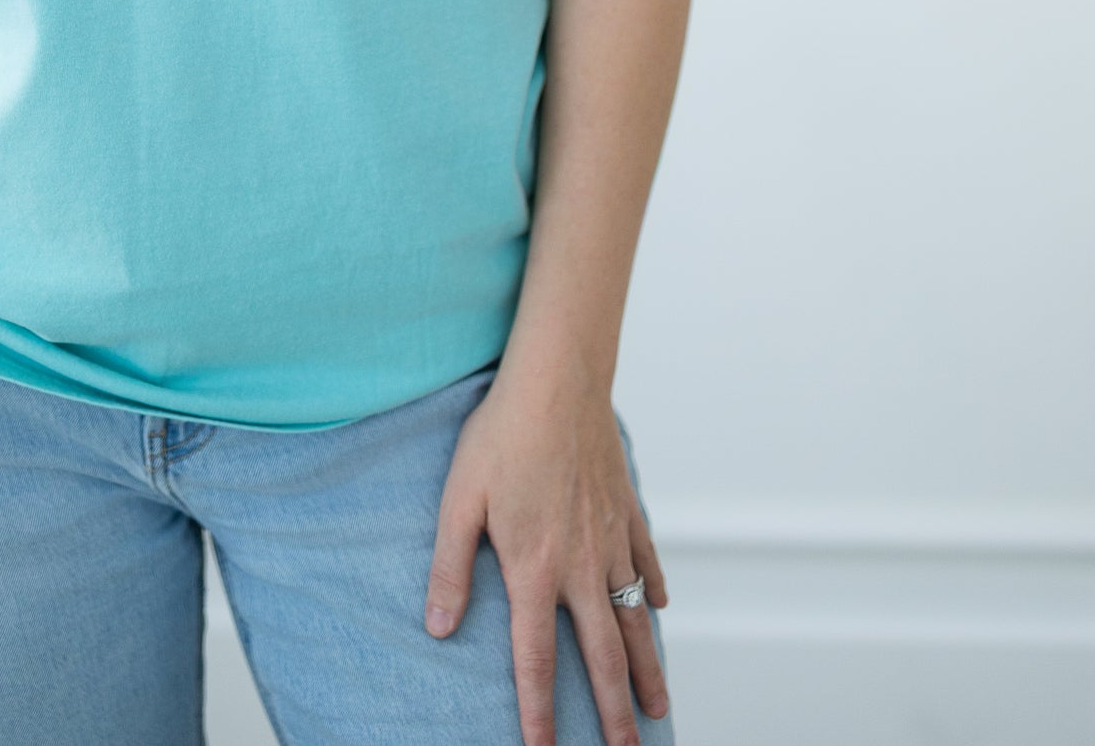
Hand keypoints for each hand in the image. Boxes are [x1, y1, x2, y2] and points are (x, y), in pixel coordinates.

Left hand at [424, 360, 669, 744]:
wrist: (557, 381)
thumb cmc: (500, 435)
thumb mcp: (458, 501)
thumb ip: (449, 568)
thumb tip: (437, 629)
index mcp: (535, 570)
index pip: (536, 661)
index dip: (539, 713)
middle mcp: (581, 567)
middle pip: (601, 657)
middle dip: (614, 713)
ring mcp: (611, 539)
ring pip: (634, 618)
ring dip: (646, 667)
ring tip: (657, 706)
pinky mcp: (627, 509)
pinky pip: (646, 561)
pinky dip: (653, 590)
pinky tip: (657, 609)